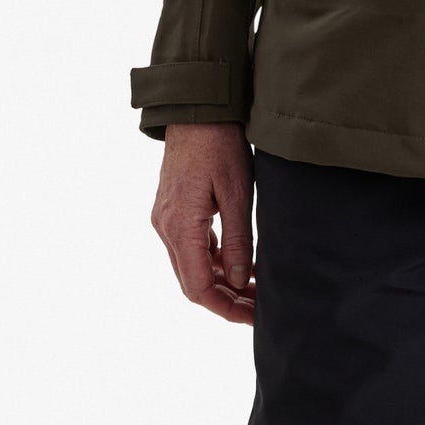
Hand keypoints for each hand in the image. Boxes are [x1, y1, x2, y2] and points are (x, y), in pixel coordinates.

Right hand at [151, 121, 255, 323]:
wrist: (197, 107)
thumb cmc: (220, 144)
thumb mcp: (238, 192)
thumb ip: (239, 240)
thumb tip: (240, 281)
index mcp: (180, 227)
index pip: (198, 288)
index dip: (225, 308)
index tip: (252, 317)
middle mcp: (166, 228)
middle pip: (192, 282)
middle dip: (226, 299)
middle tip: (259, 307)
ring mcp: (166, 218)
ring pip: (191, 266)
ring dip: (221, 280)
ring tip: (255, 287)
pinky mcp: (173, 208)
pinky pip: (190, 246)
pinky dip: (213, 259)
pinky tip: (239, 261)